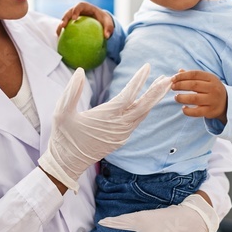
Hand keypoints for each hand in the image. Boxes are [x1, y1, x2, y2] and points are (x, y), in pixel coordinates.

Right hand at [38, 64, 169, 191]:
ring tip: (162, 86)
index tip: (148, 67)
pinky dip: (144, 109)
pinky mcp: (120, 139)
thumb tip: (80, 71)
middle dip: (157, 91)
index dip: (139, 80)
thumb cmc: (63, 137)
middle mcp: (118, 127)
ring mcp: (121, 135)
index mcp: (105, 118)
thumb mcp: (61, 113)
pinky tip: (147, 102)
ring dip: (153, 100)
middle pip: (144, 106)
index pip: (128, 95)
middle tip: (169, 78)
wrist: (67, 164)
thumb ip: (71, 91)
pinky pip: (137, 122)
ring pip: (142, 115)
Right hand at [55, 1, 114, 37]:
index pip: (79, 6)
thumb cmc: (104, 20)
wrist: (100, 21)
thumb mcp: (108, 23)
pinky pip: (66, 26)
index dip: (75, 10)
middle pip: (69, 12)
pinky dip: (62, 31)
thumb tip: (107, 36)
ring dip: (61, 25)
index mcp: (86, 7)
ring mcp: (73, 16)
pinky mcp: (72, 22)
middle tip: (63, 25)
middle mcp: (78, 10)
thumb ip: (109, 28)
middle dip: (65, 18)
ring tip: (58, 33)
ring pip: (65, 18)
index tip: (74, 18)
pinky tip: (60, 39)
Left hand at [172, 69, 227, 124]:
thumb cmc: (211, 89)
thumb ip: (193, 76)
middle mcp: (213, 88)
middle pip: (193, 85)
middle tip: (172, 87)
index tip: (173, 79)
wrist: (226, 103)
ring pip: (194, 99)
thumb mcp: (206, 80)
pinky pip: (196, 112)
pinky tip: (184, 108)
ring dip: (182, 98)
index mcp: (211, 78)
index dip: (182, 76)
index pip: (194, 74)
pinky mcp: (210, 111)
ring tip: (176, 97)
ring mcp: (212, 100)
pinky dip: (187, 111)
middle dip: (180, 85)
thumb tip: (179, 71)